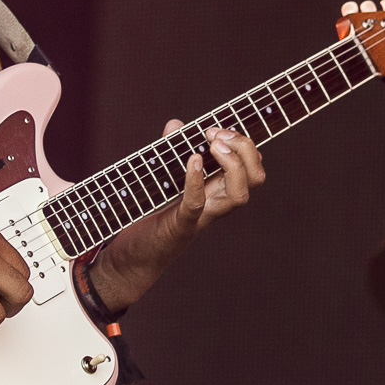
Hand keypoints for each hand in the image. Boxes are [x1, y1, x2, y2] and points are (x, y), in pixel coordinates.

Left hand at [87, 122, 265, 314]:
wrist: (129, 259)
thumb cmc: (148, 218)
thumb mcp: (162, 178)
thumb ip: (170, 150)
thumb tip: (175, 125)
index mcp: (218, 191)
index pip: (252, 167)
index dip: (243, 144)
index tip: (216, 128)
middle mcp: (217, 204)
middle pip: (255, 178)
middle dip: (243, 149)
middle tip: (215, 135)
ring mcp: (202, 217)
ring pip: (240, 196)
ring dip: (232, 165)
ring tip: (211, 147)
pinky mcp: (180, 227)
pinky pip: (196, 206)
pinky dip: (196, 182)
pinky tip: (192, 162)